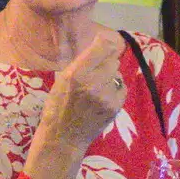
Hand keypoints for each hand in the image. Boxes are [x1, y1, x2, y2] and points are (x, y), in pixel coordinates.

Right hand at [23, 30, 126, 178]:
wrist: (63, 137)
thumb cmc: (58, 106)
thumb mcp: (62, 80)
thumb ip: (81, 63)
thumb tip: (101, 42)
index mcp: (76, 74)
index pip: (101, 46)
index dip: (104, 42)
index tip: (103, 41)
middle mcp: (93, 83)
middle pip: (112, 60)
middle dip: (105, 63)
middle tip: (95, 73)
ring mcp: (106, 96)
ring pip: (117, 74)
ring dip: (110, 77)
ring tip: (97, 88)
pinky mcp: (115, 107)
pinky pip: (121, 88)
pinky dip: (115, 90)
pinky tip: (103, 98)